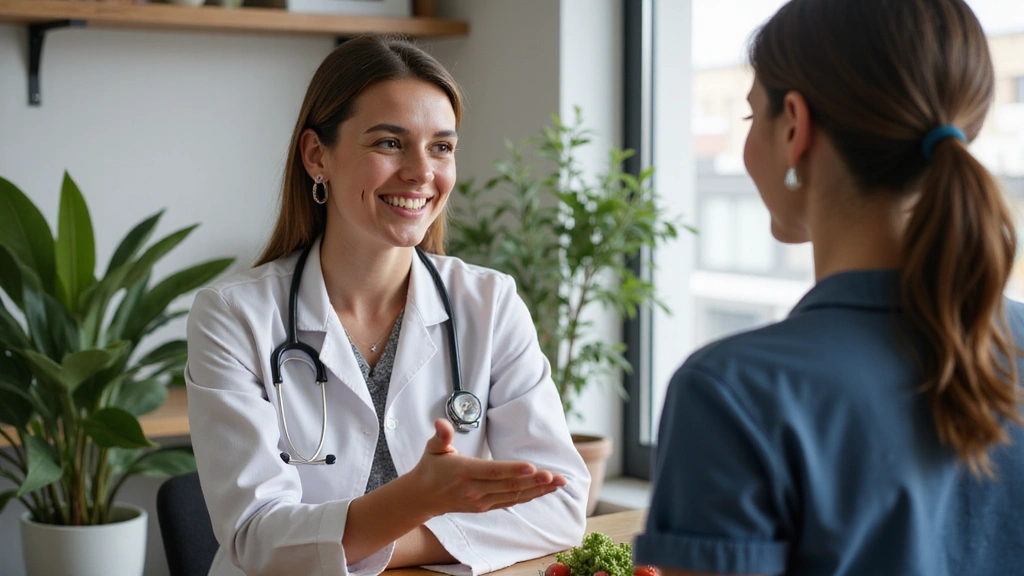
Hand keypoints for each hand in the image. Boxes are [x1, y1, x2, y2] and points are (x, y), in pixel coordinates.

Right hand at [410, 419, 566, 515]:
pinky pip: (511, 501)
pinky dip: (530, 496)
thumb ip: (441, 436)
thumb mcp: (432, 449)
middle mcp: (474, 490)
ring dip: (539, 490)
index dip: (513, 470)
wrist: (423, 497)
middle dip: (534, 481)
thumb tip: (440, 422)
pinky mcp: (486, 506)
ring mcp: (481, 501)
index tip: (532, 467)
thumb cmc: (431, 467)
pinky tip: (546, 490)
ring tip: (560, 483)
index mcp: (463, 472)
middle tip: (556, 476)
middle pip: (509, 486)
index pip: (492, 471)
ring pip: (514, 495)